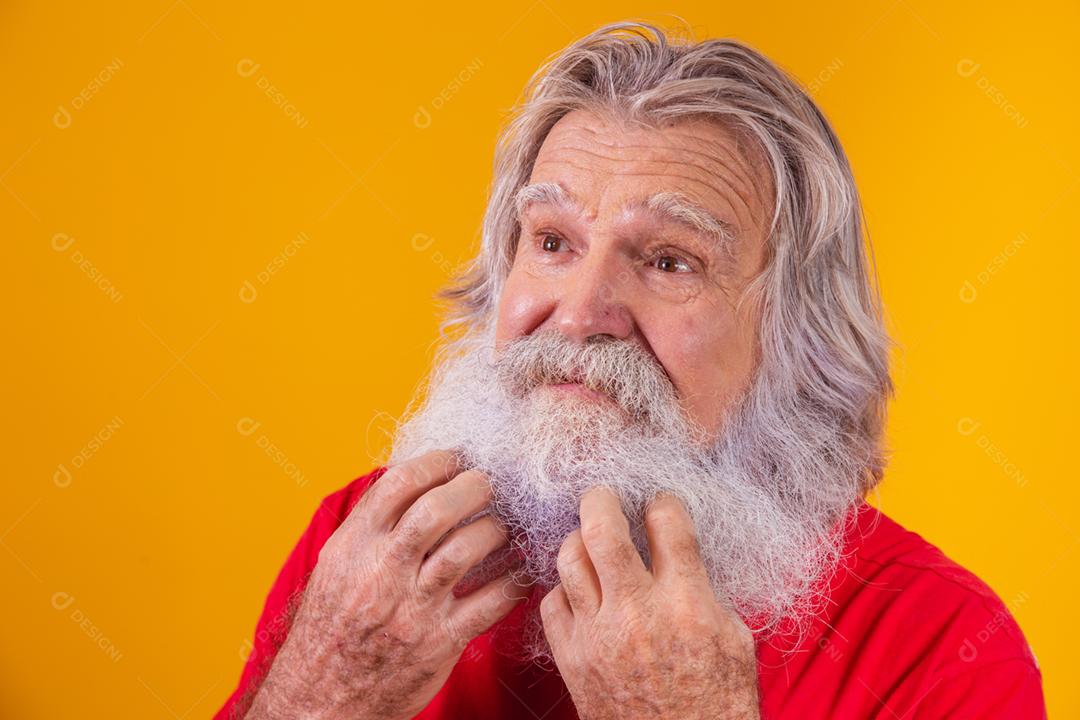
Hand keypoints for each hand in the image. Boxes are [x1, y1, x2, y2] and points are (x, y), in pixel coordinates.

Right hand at [246, 450, 528, 719]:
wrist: (323, 697)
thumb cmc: (333, 626)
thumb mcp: (336, 566)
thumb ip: (371, 524)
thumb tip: (412, 479)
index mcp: (354, 546)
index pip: (399, 484)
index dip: (436, 462)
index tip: (457, 459)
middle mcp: (382, 572)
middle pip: (438, 510)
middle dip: (474, 488)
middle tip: (489, 485)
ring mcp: (413, 607)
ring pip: (467, 550)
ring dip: (496, 530)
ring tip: (503, 527)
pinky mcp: (441, 641)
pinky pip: (492, 600)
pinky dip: (515, 579)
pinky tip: (520, 569)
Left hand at [540, 488, 759, 719]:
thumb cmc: (717, 705)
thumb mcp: (734, 641)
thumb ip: (704, 589)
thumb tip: (681, 551)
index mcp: (686, 604)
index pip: (666, 522)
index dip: (662, 501)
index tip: (660, 504)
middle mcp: (636, 613)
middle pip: (601, 528)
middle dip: (600, 498)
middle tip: (604, 495)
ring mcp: (597, 636)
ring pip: (568, 558)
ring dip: (579, 540)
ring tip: (592, 541)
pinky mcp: (571, 659)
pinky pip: (551, 601)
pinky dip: (564, 588)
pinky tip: (582, 591)